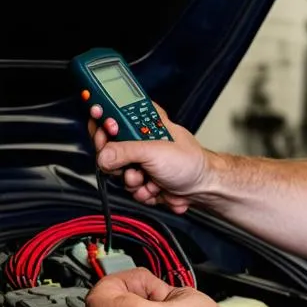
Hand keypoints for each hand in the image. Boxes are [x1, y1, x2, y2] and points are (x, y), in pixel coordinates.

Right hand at [88, 101, 209, 213]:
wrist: (203, 189)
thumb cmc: (190, 163)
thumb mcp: (155, 151)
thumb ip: (125, 151)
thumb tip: (103, 156)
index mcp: (145, 123)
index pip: (113, 114)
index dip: (105, 121)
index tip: (106, 128)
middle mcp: (140, 141)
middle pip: (108, 148)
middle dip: (118, 162)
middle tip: (132, 164)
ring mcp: (140, 162)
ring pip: (117, 172)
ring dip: (133, 180)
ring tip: (150, 179)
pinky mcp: (142, 180)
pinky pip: (128, 188)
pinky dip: (141, 192)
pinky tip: (155, 188)